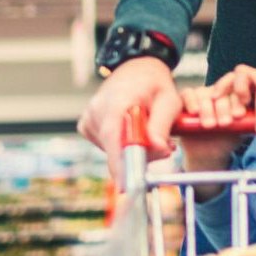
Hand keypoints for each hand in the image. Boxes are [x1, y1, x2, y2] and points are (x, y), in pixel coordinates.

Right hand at [79, 56, 178, 173]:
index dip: (120, 165)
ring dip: (134, 150)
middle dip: (141, 156)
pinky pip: (107, 146)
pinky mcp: (87, 125)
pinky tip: (133, 130)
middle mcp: (97, 111)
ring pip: (112, 150)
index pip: (114, 139)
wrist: (136, 67)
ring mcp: (89, 118)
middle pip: (116, 149)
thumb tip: (157, 150)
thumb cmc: (155, 84)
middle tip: (165, 145)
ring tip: (150, 131)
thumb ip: (162, 126)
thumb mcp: (168, 100)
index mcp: (117, 102)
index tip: (127, 188)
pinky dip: (122, 145)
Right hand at [171, 86, 240, 174]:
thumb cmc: (227, 139)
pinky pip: (188, 93)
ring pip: (205, 93)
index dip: (238, 100)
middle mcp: (220, 91)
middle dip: (224, 108)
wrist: (208, 152)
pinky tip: (195, 112)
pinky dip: (191, 101)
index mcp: (236, 94)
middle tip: (225, 123)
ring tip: (210, 125)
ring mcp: (203, 93)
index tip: (239, 115)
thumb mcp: (240, 130)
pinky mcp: (187, 98)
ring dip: (207, 109)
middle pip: (222, 91)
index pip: (238, 88)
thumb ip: (247, 121)